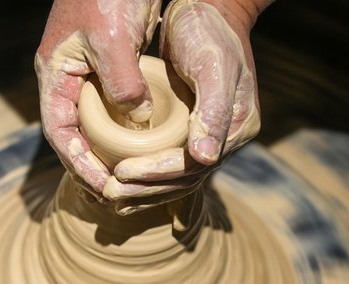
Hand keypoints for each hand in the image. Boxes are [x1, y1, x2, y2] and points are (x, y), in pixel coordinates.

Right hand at [35, 0, 160, 196]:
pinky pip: (115, 109)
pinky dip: (126, 130)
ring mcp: (90, 73)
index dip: (76, 163)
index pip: (59, 131)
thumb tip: (138, 121)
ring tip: (127, 179)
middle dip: (91, 165)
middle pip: (74, 134)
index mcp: (56, 72)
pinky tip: (143, 145)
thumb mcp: (113, 39)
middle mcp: (70, 77)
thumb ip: (122, 85)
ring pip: (95, 124)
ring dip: (109, 152)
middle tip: (114, 193)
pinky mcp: (112, 68)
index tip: (101, 185)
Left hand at [109, 0, 265, 203]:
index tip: (123, 174)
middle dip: (147, 190)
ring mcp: (209, 136)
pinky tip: (126, 186)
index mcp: (237, 126)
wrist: (209, 9)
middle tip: (111, 193)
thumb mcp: (214, 67)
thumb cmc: (209, 31)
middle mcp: (225, 138)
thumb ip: (213, 112)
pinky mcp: (191, 131)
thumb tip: (205, 158)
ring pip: (177, 178)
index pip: (195, 164)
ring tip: (114, 199)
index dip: (157, 173)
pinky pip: (170, 164)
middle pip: (185, 179)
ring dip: (145, 192)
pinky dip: (148, 178)